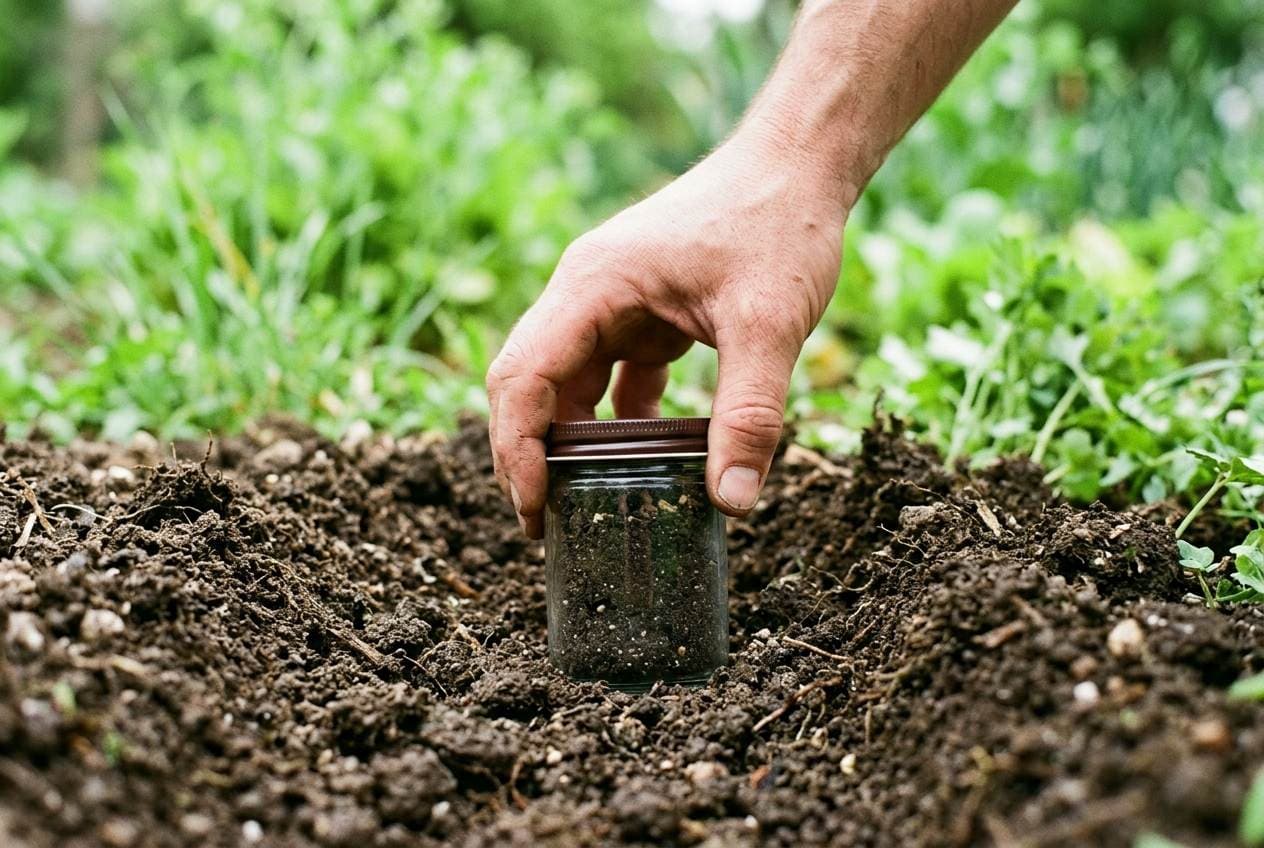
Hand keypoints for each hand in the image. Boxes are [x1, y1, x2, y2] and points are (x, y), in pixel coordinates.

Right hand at [486, 132, 847, 536]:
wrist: (801, 164)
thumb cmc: (779, 224)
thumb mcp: (769, 323)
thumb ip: (750, 413)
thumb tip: (733, 503)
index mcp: (594, 285)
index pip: (523, 375)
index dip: (517, 448)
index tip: (532, 509)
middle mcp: (587, 291)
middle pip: (529, 382)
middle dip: (529, 453)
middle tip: (544, 524)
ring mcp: (612, 301)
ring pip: (567, 382)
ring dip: (571, 441)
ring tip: (583, 505)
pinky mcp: (643, 311)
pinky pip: (611, 375)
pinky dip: (617, 420)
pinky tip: (643, 459)